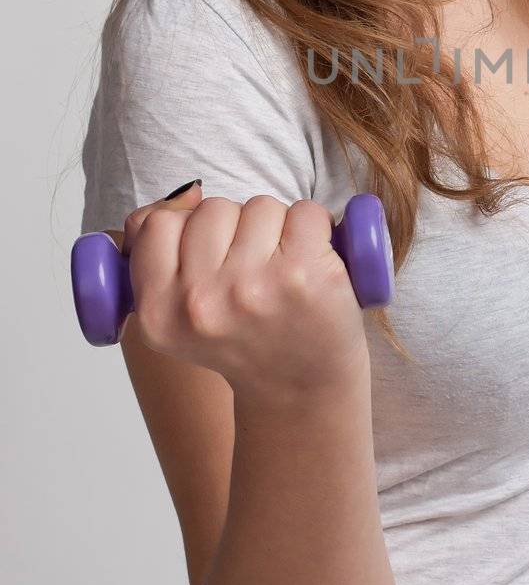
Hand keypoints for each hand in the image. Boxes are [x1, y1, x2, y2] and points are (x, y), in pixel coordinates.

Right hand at [109, 182, 368, 401]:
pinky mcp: (305, 273)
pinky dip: (317, 229)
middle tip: (252, 275)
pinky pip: (306, 211)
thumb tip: (187, 192)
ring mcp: (253, 286)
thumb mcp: (176, 314)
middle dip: (236, 229)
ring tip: (281, 273)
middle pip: (212, 208)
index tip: (211, 262)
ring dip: (277, 229)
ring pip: (259, 205)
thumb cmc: (243, 341)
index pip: (155, 223)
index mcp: (158, 312)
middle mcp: (200, 302)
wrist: (300, 391)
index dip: (188, 231)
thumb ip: (160, 253)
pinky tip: (314, 266)